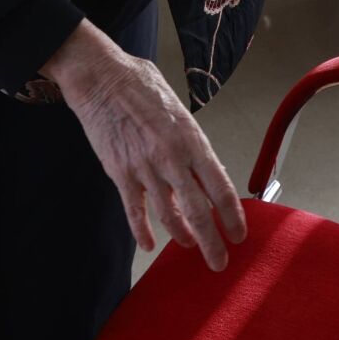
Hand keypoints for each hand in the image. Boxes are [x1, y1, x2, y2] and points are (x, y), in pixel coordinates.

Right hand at [43, 22, 247, 269]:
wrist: (100, 78)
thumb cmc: (140, 85)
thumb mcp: (179, 108)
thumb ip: (191, 141)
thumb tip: (201, 167)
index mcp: (192, 139)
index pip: (221, 188)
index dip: (233, 216)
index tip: (238, 234)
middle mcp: (172, 158)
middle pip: (199, 212)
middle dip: (213, 243)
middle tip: (219, 261)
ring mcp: (144, 168)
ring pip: (169, 216)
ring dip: (182, 237)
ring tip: (189, 245)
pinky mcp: (120, 173)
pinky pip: (134, 212)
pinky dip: (142, 232)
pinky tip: (149, 244)